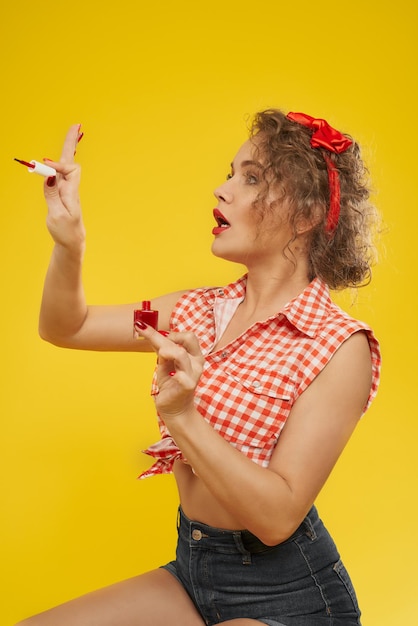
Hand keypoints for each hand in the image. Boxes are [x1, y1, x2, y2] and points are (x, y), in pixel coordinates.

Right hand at [43, 124, 84, 250]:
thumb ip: (52, 195)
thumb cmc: (66, 231)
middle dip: (71, 143)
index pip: (67, 170)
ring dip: (69, 147)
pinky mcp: (61, 192)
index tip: (43, 165)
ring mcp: (66, 189)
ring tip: (75, 131)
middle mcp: (70, 187)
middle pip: (70, 161)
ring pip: (66, 164)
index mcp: (71, 192)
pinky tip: (66, 152)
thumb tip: (49, 176)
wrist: (73, 241)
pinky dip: (61, 159)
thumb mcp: (57, 215)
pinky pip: (61, 172)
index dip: (56, 165)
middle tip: (77, 125)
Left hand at [135, 324, 204, 418]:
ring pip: (180, 353)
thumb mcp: (164, 362)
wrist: (175, 408)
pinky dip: (174, 374)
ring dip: (165, 351)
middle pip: (187, 338)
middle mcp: (197, 362)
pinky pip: (181, 376)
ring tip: (160, 358)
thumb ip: (160, 347)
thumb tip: (146, 328)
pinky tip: (171, 377)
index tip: (151, 332)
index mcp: (194, 354)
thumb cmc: (171, 384)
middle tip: (154, 345)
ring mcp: (194, 374)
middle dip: (166, 338)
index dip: (171, 332)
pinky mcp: (188, 386)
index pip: (187, 335)